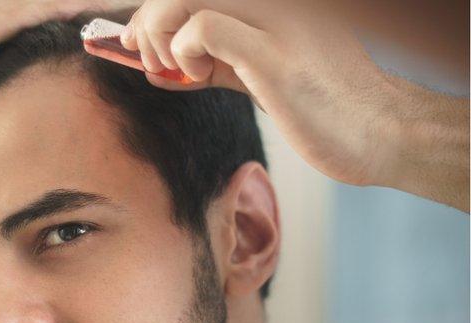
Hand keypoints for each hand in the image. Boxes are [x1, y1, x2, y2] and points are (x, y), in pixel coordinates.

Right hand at [0, 0, 112, 199]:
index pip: (9, 29)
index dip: (49, 27)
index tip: (89, 31)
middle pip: (23, 11)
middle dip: (70, 9)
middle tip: (119, 9)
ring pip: (27, 7)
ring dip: (73, 5)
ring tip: (118, 5)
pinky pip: (18, 17)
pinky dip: (56, 11)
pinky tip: (90, 11)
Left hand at [117, 0, 468, 208]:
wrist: (378, 133)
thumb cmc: (320, 109)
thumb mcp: (254, 77)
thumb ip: (209, 65)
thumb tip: (153, 65)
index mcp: (266, 2)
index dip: (148, 15)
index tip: (120, 42)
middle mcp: (270, 1)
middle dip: (142, 23)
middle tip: (141, 57)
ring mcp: (274, 17)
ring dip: (156, 34)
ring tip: (169, 68)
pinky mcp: (272, 50)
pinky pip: (202, 28)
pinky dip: (181, 52)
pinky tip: (193, 75)